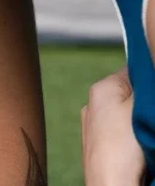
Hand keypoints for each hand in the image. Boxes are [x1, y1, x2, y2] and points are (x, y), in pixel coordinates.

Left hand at [81, 67, 145, 185]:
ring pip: (126, 116)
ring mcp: (94, 126)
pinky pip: (122, 134)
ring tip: (147, 130)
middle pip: (130, 95)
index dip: (150, 80)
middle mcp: (93, 104)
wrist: (111, 184)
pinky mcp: (98, 146)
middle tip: (152, 113)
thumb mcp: (139, 107)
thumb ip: (144, 86)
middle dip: (145, 103)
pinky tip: (142, 146)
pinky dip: (133, 138)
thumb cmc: (123, 146)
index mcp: (101, 89)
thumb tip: (148, 68)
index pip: (132, 72)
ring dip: (141, 121)